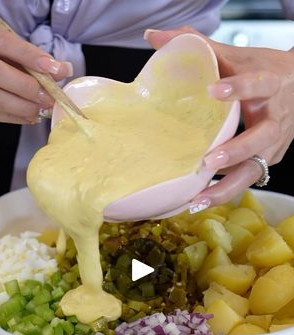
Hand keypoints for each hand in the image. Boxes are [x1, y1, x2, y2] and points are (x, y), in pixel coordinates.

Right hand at [0, 25, 72, 123]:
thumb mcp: (7, 49)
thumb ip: (28, 56)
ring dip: (22, 107)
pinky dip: (14, 117)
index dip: (29, 55)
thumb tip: (61, 70)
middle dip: (27, 87)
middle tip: (49, 99)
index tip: (55, 69)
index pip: (3, 42)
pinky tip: (31, 117)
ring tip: (42, 110)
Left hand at [145, 27, 293, 206]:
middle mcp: (275, 118)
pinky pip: (248, 179)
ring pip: (255, 168)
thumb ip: (200, 46)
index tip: (214, 90)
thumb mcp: (237, 56)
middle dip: (236, 151)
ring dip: (228, 186)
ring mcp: (275, 144)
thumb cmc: (262, 69)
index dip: (240, 88)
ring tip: (200, 199)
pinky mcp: (269, 160)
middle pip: (262, 137)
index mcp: (270, 84)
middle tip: (209, 160)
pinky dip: (226, 191)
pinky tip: (202, 201)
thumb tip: (154, 38)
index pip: (260, 83)